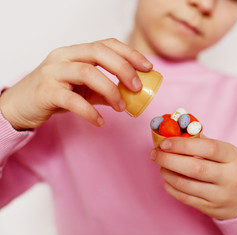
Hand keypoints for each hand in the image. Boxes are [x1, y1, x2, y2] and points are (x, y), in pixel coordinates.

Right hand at [0, 38, 151, 129]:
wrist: (19, 105)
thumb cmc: (54, 93)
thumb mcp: (83, 89)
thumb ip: (105, 91)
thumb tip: (132, 97)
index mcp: (75, 52)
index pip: (106, 44)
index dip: (130, 53)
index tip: (148, 67)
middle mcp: (64, 56)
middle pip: (98, 52)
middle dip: (124, 68)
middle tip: (138, 87)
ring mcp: (53, 72)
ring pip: (87, 72)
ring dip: (110, 90)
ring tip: (121, 107)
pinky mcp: (45, 92)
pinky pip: (72, 100)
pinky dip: (90, 111)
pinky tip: (100, 121)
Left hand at [150, 136, 236, 219]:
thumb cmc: (232, 167)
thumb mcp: (226, 151)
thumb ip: (202, 140)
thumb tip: (176, 129)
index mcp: (233, 157)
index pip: (209, 148)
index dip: (184, 144)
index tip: (165, 142)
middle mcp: (229, 177)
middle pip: (195, 168)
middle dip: (169, 159)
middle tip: (154, 153)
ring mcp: (220, 196)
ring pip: (187, 185)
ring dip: (168, 173)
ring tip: (161, 164)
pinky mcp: (211, 209)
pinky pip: (185, 198)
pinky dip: (171, 187)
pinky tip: (167, 178)